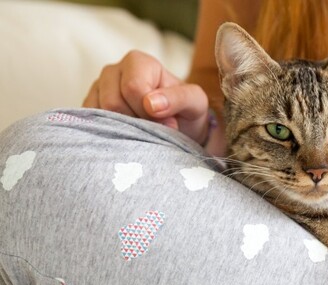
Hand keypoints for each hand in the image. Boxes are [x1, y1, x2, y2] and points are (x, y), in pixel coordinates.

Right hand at [83, 50, 209, 144]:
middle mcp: (113, 71)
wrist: (176, 127)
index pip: (133, 88)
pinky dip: (109, 135)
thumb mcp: (195, 102)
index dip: (149, 112)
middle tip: (155, 129)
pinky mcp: (88, 110)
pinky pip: (89, 125)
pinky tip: (127, 135)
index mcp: (138, 62)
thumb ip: (179, 98)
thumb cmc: (186, 111)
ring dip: (124, 130)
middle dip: (137, 122)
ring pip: (99, 115)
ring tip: (143, 131)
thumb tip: (151, 104)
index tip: (167, 122)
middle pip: (113, 103)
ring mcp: (96, 90)